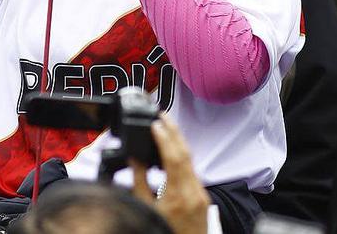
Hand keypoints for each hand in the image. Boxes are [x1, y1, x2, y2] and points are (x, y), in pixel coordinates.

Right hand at [130, 116, 210, 233]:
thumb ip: (139, 183)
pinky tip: (174, 150)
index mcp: (177, 196)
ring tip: (167, 127)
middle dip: (174, 132)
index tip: (155, 124)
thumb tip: (134, 160)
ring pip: (191, 162)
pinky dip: (182, 157)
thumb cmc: (165, 233)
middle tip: (163, 115)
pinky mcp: (203, 198)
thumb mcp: (146, 210)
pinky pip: (193, 171)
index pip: (173, 159)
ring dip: (179, 142)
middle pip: (185, 154)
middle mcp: (193, 193)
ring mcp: (201, 195)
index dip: (164, 138)